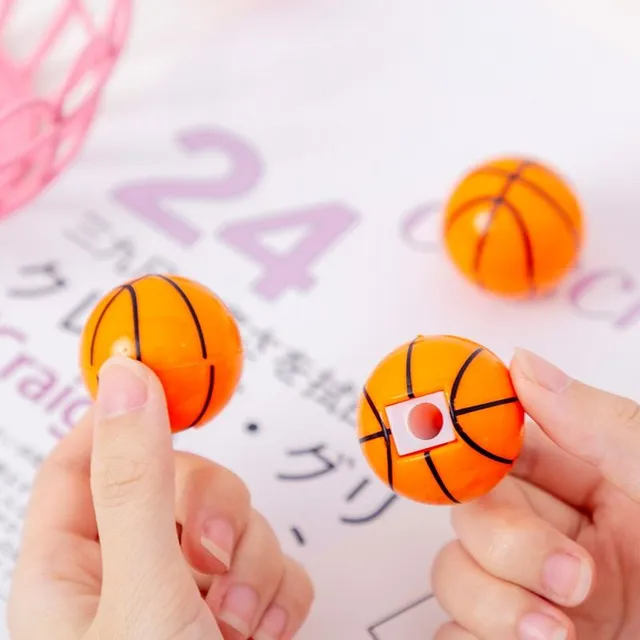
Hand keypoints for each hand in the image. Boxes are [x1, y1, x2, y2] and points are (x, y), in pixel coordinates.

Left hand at [8, 356, 313, 639]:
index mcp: (69, 574)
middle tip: (213, 551)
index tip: (169, 379)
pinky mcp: (242, 613)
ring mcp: (188, 594)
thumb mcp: (141, 592)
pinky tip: (266, 630)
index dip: (121, 416)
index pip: (80, 463)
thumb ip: (138, 484)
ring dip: (253, 561)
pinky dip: (280, 588)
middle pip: (176, 483)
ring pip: (235, 520)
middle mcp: (127, 578)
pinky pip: (274, 563)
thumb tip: (128, 378)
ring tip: (238, 620)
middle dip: (213, 508)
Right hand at [432, 348, 639, 639]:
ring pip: (455, 573)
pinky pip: (453, 634)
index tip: (453, 440)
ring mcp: (535, 597)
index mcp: (591, 486)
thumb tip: (523, 365)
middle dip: (504, 542)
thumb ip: (601, 426)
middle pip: (471, 513)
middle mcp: (557, 537)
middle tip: (571, 572)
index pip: (504, 446)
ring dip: (490, 601)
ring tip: (558, 632)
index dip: (471, 440)